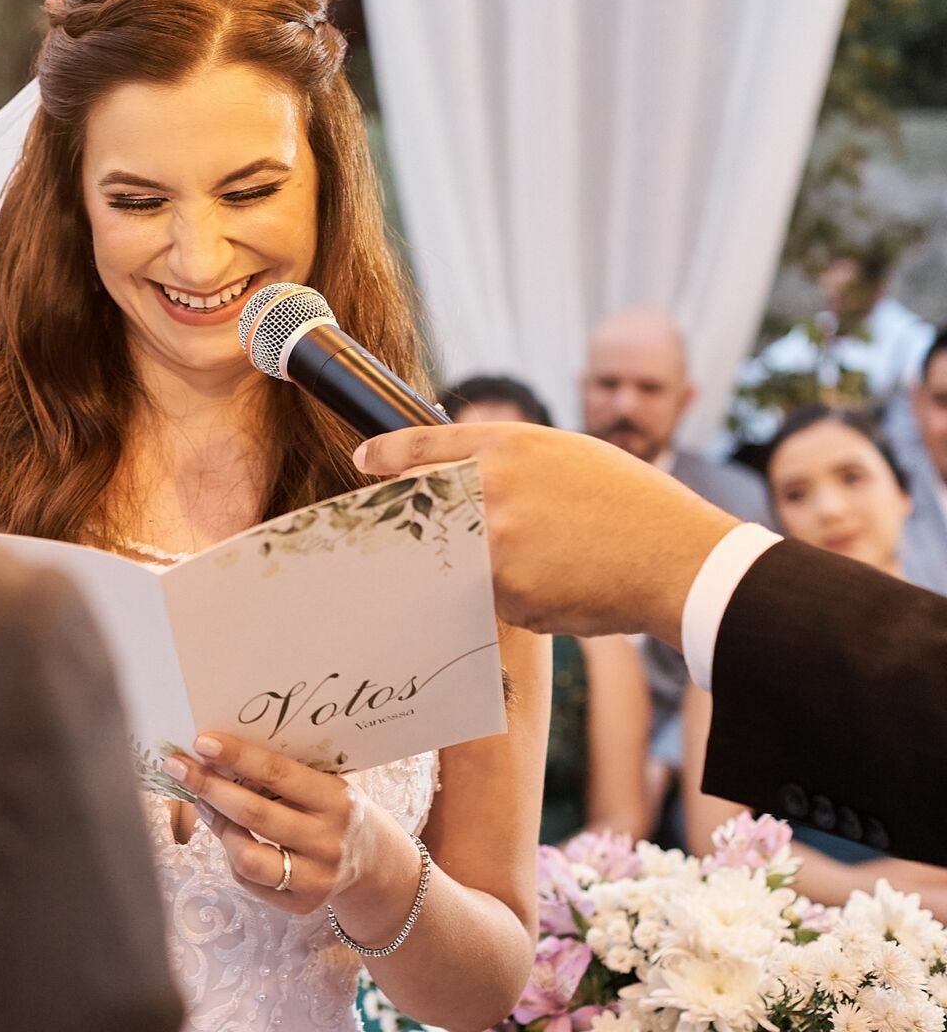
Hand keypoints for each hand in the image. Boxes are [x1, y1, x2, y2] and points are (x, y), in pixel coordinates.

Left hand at [163, 732, 412, 917]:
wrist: (375, 863)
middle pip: (254, 815)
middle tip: (177, 767)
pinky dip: (231, 855)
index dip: (236, 756)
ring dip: (216, 825)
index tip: (201, 742)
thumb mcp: (326, 783)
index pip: (279, 773)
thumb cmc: (337, 809)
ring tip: (202, 801)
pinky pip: (249, 881)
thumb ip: (284, 773)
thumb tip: (217, 753)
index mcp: (337, 800)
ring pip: (247, 857)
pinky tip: (228, 834)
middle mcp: (328, 841)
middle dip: (209, 787)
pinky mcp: (302, 905)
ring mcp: (316, 878)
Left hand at [354, 423, 740, 645]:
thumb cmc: (633, 503)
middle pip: (421, 507)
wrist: (678, 558)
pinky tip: (559, 585)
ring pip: (454, 560)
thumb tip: (458, 475)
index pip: (422, 445)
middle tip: (431, 531)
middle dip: (418, 520)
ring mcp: (493, 543)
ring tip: (539, 562)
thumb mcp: (567, 456)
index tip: (365, 462)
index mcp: (506, 446)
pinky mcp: (506, 591)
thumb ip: (508, 461)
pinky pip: (488, 598)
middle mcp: (489, 489)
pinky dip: (513, 596)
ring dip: (478, 566)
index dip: (386, 455)